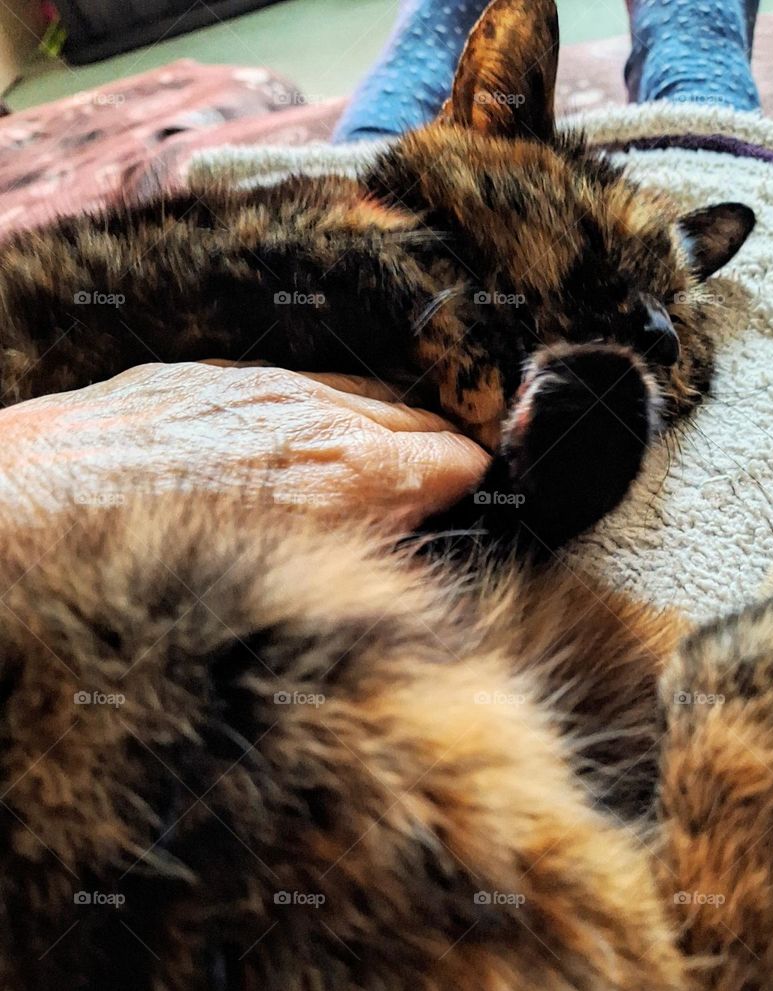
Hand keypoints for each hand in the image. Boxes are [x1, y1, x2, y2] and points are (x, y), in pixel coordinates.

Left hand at [0, 363, 488, 528]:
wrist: (31, 514)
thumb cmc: (164, 571)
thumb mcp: (299, 588)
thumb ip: (377, 564)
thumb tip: (418, 567)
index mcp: (353, 471)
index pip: (461, 460)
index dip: (481, 487)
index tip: (484, 508)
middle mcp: (315, 413)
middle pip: (420, 418)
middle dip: (441, 454)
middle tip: (445, 495)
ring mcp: (259, 386)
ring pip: (360, 392)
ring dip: (385, 427)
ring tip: (385, 468)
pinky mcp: (206, 377)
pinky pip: (295, 383)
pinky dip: (321, 410)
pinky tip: (305, 443)